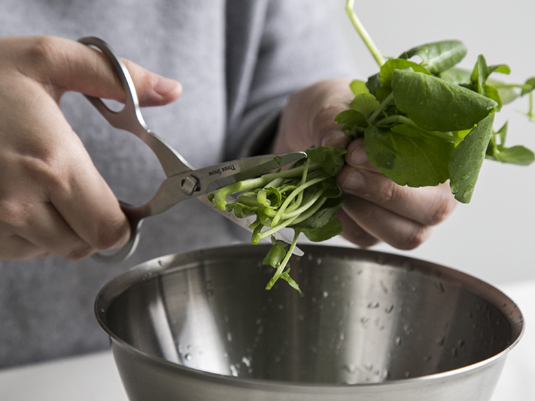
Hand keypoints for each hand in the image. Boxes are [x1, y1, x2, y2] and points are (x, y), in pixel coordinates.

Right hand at [0, 36, 181, 260]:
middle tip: (87, 194)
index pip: (110, 230)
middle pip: (85, 246)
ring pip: (52, 250)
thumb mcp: (49, 60)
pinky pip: (20, 250)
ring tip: (46, 187)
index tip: (125, 207)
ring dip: (61, 229)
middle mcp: (19, 202)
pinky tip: (20, 197)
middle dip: (95, 225)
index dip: (124, 222)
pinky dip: (30, 232)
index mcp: (52, 163)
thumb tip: (172, 91)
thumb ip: (118, 78)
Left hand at [273, 78, 455, 248]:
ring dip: (366, 211)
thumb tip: (335, 141)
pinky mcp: (375, 234)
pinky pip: (367, 238)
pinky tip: (329, 196)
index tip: (355, 151)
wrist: (309, 135)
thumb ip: (333, 120)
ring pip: (406, 235)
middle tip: (345, 174)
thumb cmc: (338, 115)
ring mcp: (407, 217)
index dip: (404, 162)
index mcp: (439, 147)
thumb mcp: (332, 103)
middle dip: (386, 192)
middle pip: (434, 208)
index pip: (443, 164)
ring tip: (337, 183)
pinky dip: (344, 220)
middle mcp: (433, 187)